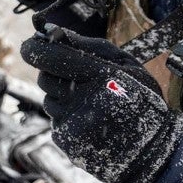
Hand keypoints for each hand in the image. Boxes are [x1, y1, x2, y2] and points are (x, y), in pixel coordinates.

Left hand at [18, 26, 182, 182]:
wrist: (152, 150)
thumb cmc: (140, 100)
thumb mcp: (127, 65)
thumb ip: (91, 46)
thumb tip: (54, 32)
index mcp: (101, 75)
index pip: (52, 57)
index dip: (35, 48)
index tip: (30, 44)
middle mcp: (84, 99)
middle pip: (45, 77)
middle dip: (52, 72)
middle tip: (74, 76)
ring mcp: (74, 123)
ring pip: (48, 99)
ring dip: (61, 96)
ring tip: (90, 102)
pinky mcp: (67, 140)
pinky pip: (54, 120)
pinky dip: (66, 116)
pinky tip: (89, 120)